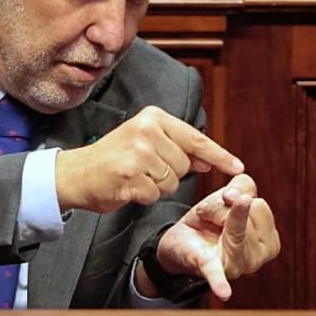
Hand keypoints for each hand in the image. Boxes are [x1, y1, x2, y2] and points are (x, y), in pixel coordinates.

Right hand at [54, 105, 242, 213]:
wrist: (77, 173)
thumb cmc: (115, 158)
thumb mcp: (147, 142)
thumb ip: (178, 148)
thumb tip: (209, 160)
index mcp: (154, 118)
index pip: (196, 139)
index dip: (219, 155)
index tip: (238, 166)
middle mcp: (147, 131)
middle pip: (184, 165)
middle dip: (171, 174)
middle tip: (145, 169)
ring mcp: (138, 154)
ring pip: (172, 182)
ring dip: (158, 187)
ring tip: (136, 177)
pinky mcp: (129, 176)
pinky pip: (156, 195)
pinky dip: (145, 197)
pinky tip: (129, 187)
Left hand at [144, 174, 280, 300]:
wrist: (177, 244)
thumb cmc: (208, 222)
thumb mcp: (229, 197)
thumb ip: (242, 187)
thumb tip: (233, 197)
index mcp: (268, 240)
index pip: (259, 204)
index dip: (237, 194)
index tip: (225, 200)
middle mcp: (259, 256)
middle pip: (251, 208)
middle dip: (225, 205)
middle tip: (213, 219)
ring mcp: (238, 264)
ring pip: (235, 220)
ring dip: (213, 214)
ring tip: (208, 228)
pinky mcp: (211, 269)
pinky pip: (217, 272)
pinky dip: (220, 282)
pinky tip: (223, 292)